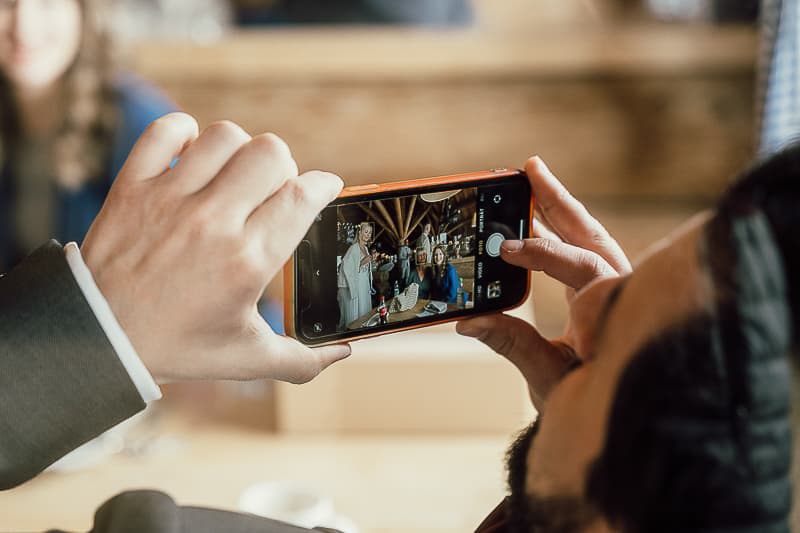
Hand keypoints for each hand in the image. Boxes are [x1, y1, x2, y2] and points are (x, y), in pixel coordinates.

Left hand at [81, 113, 349, 383]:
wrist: (97, 339)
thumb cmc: (177, 348)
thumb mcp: (246, 359)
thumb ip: (303, 360)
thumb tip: (345, 352)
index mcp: (247, 261)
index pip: (303, 197)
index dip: (324, 185)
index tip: (326, 187)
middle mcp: (214, 222)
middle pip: (272, 153)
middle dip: (284, 167)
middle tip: (272, 189)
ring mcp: (170, 199)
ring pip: (225, 136)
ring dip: (239, 151)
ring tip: (232, 175)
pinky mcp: (133, 187)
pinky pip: (166, 132)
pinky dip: (183, 133)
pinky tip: (191, 156)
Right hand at [456, 156, 630, 409]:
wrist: (621, 422)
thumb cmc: (592, 407)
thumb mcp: (547, 378)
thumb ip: (511, 343)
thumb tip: (467, 320)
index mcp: (615, 312)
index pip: (580, 264)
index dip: (540, 251)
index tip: (503, 250)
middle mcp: (623, 294)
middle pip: (591, 234)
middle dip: (558, 201)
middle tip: (530, 169)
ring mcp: (618, 293)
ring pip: (591, 240)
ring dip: (561, 212)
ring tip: (531, 184)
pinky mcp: (608, 298)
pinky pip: (586, 256)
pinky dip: (563, 236)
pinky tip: (537, 227)